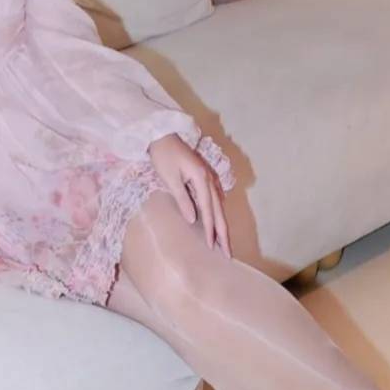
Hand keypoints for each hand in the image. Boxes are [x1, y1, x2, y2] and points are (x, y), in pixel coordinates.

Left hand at [148, 133, 231, 257]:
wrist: (161, 135)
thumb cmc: (163, 156)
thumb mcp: (170, 178)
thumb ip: (182, 199)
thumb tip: (194, 220)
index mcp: (202, 178)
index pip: (208, 210)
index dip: (211, 230)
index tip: (213, 247)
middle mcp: (210, 179)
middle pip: (219, 210)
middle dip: (223, 232)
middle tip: (228, 253)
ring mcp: (209, 177)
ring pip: (219, 205)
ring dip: (222, 224)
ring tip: (225, 242)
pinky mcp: (204, 177)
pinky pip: (215, 199)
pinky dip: (218, 212)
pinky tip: (218, 221)